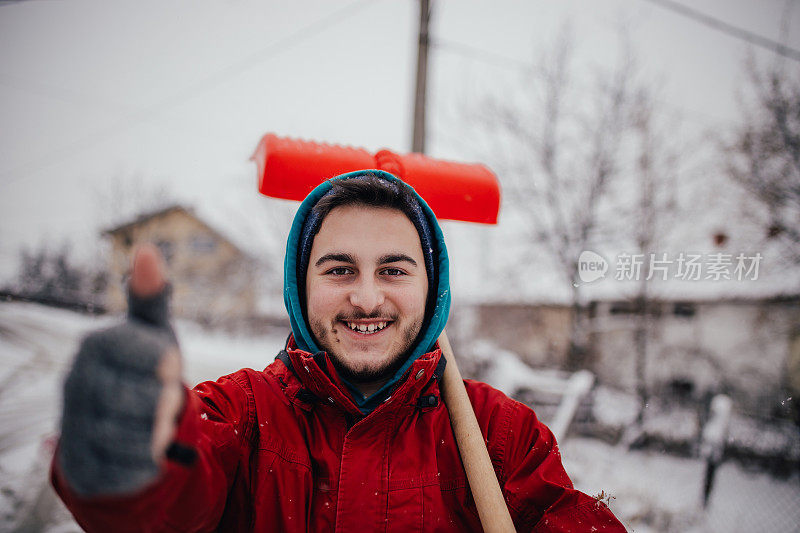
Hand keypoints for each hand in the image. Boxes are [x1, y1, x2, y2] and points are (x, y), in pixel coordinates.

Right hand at [58, 244, 184, 496]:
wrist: (121, 424)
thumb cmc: (143, 367)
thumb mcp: (153, 331)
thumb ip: (152, 296)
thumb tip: (148, 250)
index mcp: (95, 346)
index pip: (146, 352)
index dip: (166, 363)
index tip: (167, 364)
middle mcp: (76, 383)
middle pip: (146, 399)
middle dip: (165, 401)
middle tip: (160, 398)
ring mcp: (74, 425)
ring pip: (139, 436)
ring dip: (158, 431)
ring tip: (152, 421)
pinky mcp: (82, 465)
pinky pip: (130, 469)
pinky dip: (148, 461)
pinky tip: (142, 448)